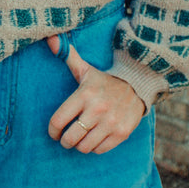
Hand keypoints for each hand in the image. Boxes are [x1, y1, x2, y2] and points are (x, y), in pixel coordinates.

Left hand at [45, 35, 145, 153]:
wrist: (138, 85)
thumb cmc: (104, 80)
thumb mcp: (85, 68)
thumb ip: (67, 55)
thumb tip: (50, 38)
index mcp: (84, 95)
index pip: (58, 121)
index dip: (52, 130)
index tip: (54, 131)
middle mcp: (97, 110)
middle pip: (70, 138)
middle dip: (64, 141)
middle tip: (65, 138)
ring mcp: (110, 123)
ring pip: (84, 147)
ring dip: (79, 145)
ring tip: (80, 138)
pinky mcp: (122, 133)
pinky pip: (100, 150)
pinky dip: (94, 147)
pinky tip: (94, 138)